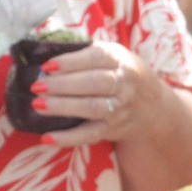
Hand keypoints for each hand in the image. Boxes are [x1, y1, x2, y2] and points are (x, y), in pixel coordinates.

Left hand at [24, 41, 159, 147]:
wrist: (155, 107)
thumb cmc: (123, 74)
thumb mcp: (114, 56)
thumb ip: (87, 53)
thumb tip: (45, 52)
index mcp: (120, 60)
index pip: (96, 58)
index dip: (71, 62)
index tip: (47, 66)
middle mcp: (123, 84)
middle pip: (93, 83)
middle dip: (62, 85)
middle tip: (36, 86)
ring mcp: (119, 108)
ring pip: (91, 108)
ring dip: (62, 107)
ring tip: (37, 105)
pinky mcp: (112, 129)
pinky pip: (89, 135)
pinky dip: (68, 138)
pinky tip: (47, 138)